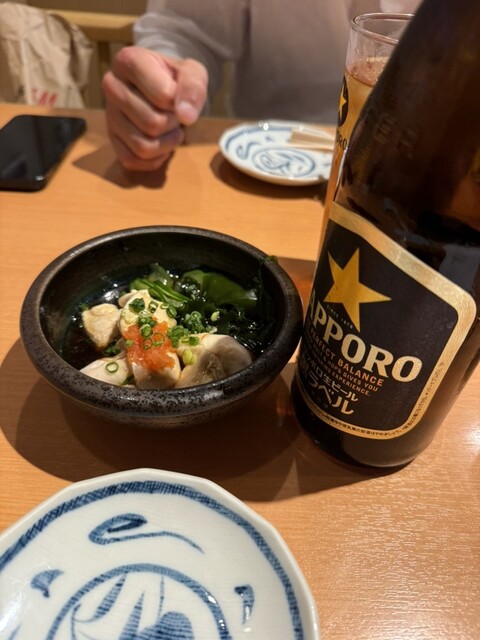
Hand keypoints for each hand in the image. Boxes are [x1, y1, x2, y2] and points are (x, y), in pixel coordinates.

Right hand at [102, 46, 207, 170]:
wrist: (161, 88)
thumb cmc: (174, 79)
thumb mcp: (192, 73)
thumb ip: (193, 87)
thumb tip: (186, 117)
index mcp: (128, 61)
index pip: (164, 95)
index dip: (179, 102)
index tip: (178, 95)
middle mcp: (111, 86)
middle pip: (152, 124)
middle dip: (174, 124)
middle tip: (175, 115)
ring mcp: (108, 114)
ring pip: (142, 146)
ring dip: (167, 144)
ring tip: (171, 129)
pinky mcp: (111, 139)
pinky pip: (132, 160)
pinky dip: (154, 159)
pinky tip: (161, 144)